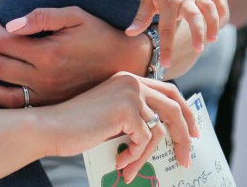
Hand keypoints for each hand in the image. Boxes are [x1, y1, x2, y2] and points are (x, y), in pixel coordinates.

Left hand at [0, 7, 146, 107]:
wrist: (124, 66)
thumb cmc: (98, 36)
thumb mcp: (75, 16)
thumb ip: (42, 17)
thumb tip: (11, 23)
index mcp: (49, 54)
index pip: (6, 42)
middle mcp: (44, 78)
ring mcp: (45, 96)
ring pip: (0, 93)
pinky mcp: (48, 106)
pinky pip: (13, 108)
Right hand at [40, 72, 200, 179]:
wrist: (52, 127)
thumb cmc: (79, 127)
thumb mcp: (113, 118)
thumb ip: (136, 116)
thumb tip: (164, 133)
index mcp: (129, 79)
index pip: (169, 90)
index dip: (185, 111)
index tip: (194, 130)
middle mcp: (132, 81)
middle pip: (174, 107)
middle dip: (184, 135)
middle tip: (185, 157)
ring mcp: (130, 94)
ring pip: (158, 130)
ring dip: (147, 155)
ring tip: (130, 168)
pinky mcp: (127, 110)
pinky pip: (144, 140)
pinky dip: (134, 155)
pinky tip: (119, 161)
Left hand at [126, 0, 213, 68]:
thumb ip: (140, 18)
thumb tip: (129, 34)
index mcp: (167, 3)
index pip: (166, 29)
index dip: (166, 48)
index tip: (165, 64)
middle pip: (194, 16)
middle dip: (198, 33)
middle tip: (198, 49)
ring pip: (209, 7)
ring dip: (213, 22)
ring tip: (212, 39)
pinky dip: (222, 9)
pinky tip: (221, 23)